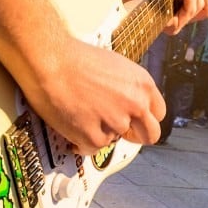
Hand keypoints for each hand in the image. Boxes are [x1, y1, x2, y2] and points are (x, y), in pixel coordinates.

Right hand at [23, 36, 165, 153]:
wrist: (49, 59)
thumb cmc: (75, 57)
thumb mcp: (115, 66)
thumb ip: (128, 88)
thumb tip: (128, 104)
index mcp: (143, 84)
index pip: (158, 114)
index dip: (144, 118)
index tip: (133, 120)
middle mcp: (135, 104)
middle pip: (150, 135)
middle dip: (134, 135)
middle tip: (116, 130)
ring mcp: (115, 122)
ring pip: (115, 140)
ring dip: (100, 132)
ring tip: (82, 115)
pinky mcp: (93, 136)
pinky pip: (93, 149)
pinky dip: (82, 142)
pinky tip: (73, 126)